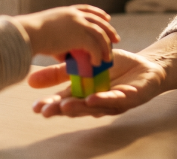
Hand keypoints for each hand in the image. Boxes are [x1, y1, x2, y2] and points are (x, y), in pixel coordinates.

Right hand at [14, 5, 119, 65]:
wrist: (27, 34)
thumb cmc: (31, 35)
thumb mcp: (48, 33)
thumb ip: (60, 42)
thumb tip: (64, 54)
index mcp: (68, 12)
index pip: (88, 10)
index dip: (99, 14)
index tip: (106, 17)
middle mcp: (76, 16)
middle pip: (99, 21)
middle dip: (109, 30)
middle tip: (116, 38)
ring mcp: (79, 24)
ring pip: (100, 34)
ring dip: (105, 46)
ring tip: (108, 57)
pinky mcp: (80, 36)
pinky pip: (94, 47)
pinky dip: (97, 55)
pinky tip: (96, 63)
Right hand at [28, 49, 165, 116]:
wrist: (145, 66)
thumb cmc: (114, 68)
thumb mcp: (83, 65)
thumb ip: (59, 73)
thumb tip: (30, 80)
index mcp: (85, 95)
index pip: (64, 101)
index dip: (50, 105)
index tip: (35, 107)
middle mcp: (97, 102)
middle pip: (77, 107)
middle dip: (61, 109)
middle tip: (47, 110)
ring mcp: (114, 102)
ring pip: (95, 106)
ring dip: (80, 107)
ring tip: (65, 106)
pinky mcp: (130, 98)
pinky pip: (117, 99)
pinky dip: (105, 99)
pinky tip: (93, 98)